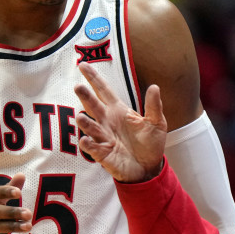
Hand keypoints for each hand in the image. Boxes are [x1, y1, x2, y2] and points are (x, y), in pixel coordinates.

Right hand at [74, 62, 167, 182]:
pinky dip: (88, 144)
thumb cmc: (150, 144)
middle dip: (85, 97)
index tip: (82, 65)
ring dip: (84, 122)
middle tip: (78, 86)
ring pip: (90, 127)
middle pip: (93, 106)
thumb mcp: (156, 123)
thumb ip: (153, 106)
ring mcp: (103, 138)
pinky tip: (85, 140)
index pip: (103, 91)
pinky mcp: (103, 154)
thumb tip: (154, 87)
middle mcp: (107, 122)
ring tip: (80, 116)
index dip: (93, 78)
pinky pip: (93, 148)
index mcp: (118, 111)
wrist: (148, 168)